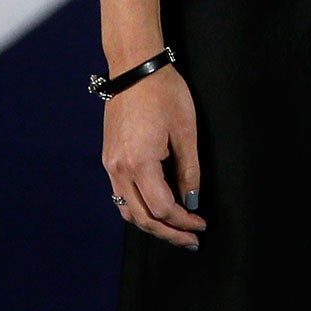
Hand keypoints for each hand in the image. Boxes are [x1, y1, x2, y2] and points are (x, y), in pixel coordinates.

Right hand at [101, 64, 205, 247]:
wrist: (135, 69)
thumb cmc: (165, 94)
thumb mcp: (186, 131)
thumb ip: (189, 170)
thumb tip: (192, 201)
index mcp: (138, 164)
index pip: (162, 209)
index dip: (184, 222)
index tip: (201, 226)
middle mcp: (118, 170)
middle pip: (142, 218)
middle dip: (168, 233)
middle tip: (190, 241)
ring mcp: (109, 166)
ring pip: (128, 210)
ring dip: (151, 224)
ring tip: (175, 230)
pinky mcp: (108, 159)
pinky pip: (121, 195)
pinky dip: (138, 208)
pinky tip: (156, 209)